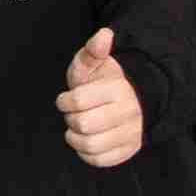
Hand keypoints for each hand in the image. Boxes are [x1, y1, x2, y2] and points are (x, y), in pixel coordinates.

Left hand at [55, 27, 142, 166]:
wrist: (129, 97)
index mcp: (118, 89)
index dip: (64, 101)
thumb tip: (104, 34)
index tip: (67, 98)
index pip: (78, 101)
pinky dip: (86, 153)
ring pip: (90, 145)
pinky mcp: (128, 150)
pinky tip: (86, 140)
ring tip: (77, 128)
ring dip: (75, 138)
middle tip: (74, 113)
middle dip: (70, 119)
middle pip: (83, 124)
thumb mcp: (94, 63)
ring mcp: (131, 133)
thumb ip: (93, 51)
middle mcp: (128, 112)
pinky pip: (100, 160)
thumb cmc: (102, 81)